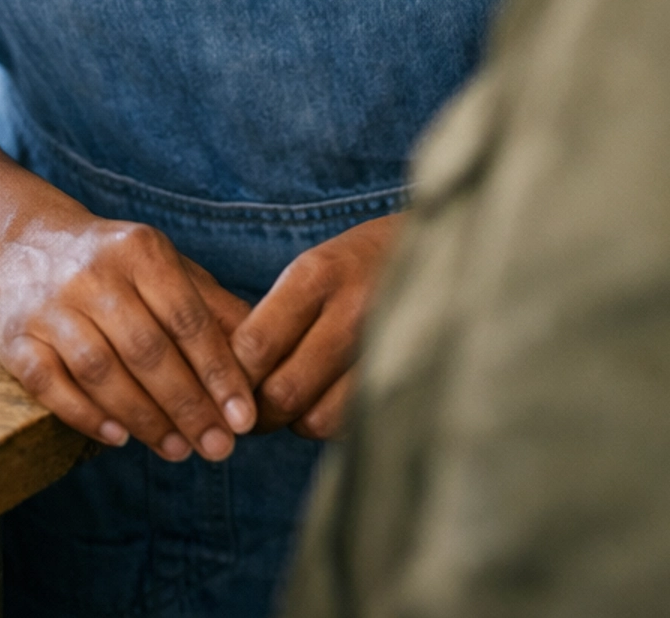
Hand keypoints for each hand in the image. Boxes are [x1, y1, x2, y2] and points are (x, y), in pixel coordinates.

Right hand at [0, 216, 257, 461]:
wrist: (22, 243)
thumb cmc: (114, 266)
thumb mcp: (166, 268)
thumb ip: (212, 309)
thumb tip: (263, 359)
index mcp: (140, 251)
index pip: (187, 318)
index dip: (218, 372)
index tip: (244, 418)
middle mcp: (94, 273)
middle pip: (147, 349)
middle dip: (188, 405)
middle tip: (218, 449)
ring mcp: (50, 303)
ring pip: (100, 369)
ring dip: (143, 417)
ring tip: (178, 450)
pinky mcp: (14, 335)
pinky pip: (50, 382)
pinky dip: (85, 414)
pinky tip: (118, 439)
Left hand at [231, 214, 403, 440]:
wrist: (441, 247)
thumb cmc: (360, 264)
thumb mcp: (315, 268)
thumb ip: (276, 318)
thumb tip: (234, 380)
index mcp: (318, 275)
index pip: (255, 346)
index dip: (233, 377)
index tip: (229, 385)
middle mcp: (352, 310)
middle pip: (284, 391)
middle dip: (259, 412)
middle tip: (254, 410)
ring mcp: (385, 346)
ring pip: (317, 418)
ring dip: (299, 420)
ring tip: (300, 402)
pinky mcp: (407, 374)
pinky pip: (354, 423)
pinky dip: (336, 422)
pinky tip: (336, 399)